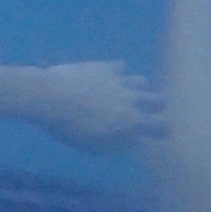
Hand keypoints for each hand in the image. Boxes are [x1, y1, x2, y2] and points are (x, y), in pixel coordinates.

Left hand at [35, 60, 163, 153]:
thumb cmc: (68, 127)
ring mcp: (119, 80)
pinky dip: (119, 73)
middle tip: (145, 112)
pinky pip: (121, 66)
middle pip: (158, 100)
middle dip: (155, 107)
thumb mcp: (93, 145)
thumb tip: (137, 142)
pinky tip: (109, 77)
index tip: (156, 133)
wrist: (48, 96)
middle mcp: (131, 98)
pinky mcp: (104, 66)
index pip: (161, 125)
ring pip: (142, 82)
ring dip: (139, 89)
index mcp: (131, 120)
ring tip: (128, 94)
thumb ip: (118, 144)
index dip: (162, 130)